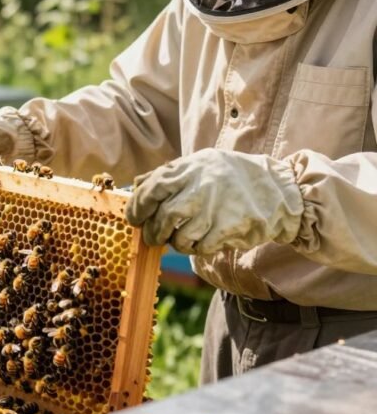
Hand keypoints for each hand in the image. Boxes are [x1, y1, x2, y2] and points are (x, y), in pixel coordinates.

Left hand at [126, 148, 303, 253]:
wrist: (279, 189)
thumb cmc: (231, 178)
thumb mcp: (200, 164)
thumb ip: (167, 174)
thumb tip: (134, 186)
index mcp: (189, 169)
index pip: (151, 189)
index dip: (137, 207)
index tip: (134, 218)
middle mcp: (200, 187)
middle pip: (162, 217)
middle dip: (153, 232)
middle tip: (154, 237)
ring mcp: (215, 209)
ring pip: (179, 237)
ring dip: (175, 243)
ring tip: (181, 238)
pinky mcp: (229, 228)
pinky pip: (201, 247)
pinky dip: (197, 248)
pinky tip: (203, 240)